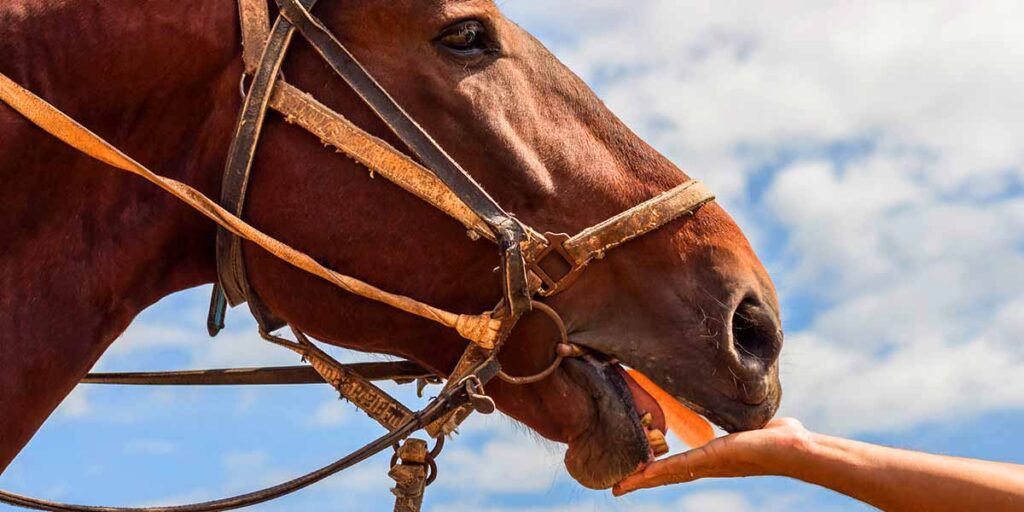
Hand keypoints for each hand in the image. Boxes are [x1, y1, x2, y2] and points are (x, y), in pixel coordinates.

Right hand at [613, 417, 809, 495]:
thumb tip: (746, 409)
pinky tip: (641, 476)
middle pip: (666, 475)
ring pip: (667, 474)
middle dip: (641, 481)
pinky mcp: (711, 458)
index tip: (636, 472)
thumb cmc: (781, 437)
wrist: (794, 448)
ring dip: (642, 480)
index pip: (678, 466)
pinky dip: (658, 472)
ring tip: (621, 486)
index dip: (656, 470)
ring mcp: (707, 464)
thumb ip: (742, 420)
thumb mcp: (751, 425)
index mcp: (712, 459)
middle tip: (617, 487)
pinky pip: (679, 465)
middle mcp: (706, 466)